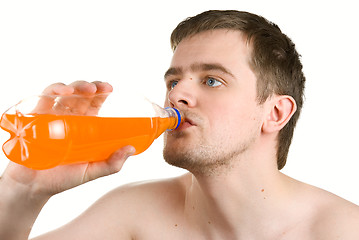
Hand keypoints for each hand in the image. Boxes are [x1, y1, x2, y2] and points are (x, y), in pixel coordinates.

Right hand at [1, 81, 135, 197]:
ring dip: (77, 86)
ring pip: (65, 93)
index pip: (94, 104)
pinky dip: (55, 90)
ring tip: (88, 89)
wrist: (33, 188)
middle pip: (81, 95)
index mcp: (83, 127)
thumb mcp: (91, 172)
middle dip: (93, 87)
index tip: (111, 89)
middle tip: (103, 88)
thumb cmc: (62, 179)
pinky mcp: (36, 117)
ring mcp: (52, 116)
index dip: (102, 93)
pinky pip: (45, 98)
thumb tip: (131, 148)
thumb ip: (111, 163)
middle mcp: (68, 118)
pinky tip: (65, 92)